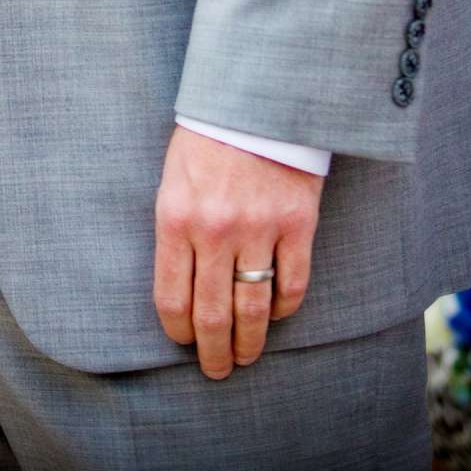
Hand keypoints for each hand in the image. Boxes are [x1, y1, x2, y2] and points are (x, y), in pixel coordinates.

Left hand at [153, 125, 323, 379]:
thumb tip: (180, 290)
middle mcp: (215, 230)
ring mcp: (259, 229)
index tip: (184, 344)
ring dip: (249, 343)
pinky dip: (283, 309)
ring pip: (254, 309)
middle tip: (216, 371)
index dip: (178, 331)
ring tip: (245, 357)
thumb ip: (176, 232)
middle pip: (213, 315)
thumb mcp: (173, 180)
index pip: (172, 297)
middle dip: (213, 352)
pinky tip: (274, 315)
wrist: (255, 99)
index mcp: (176, 218)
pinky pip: (292, 285)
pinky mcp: (298, 225)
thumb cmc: (206, 140)